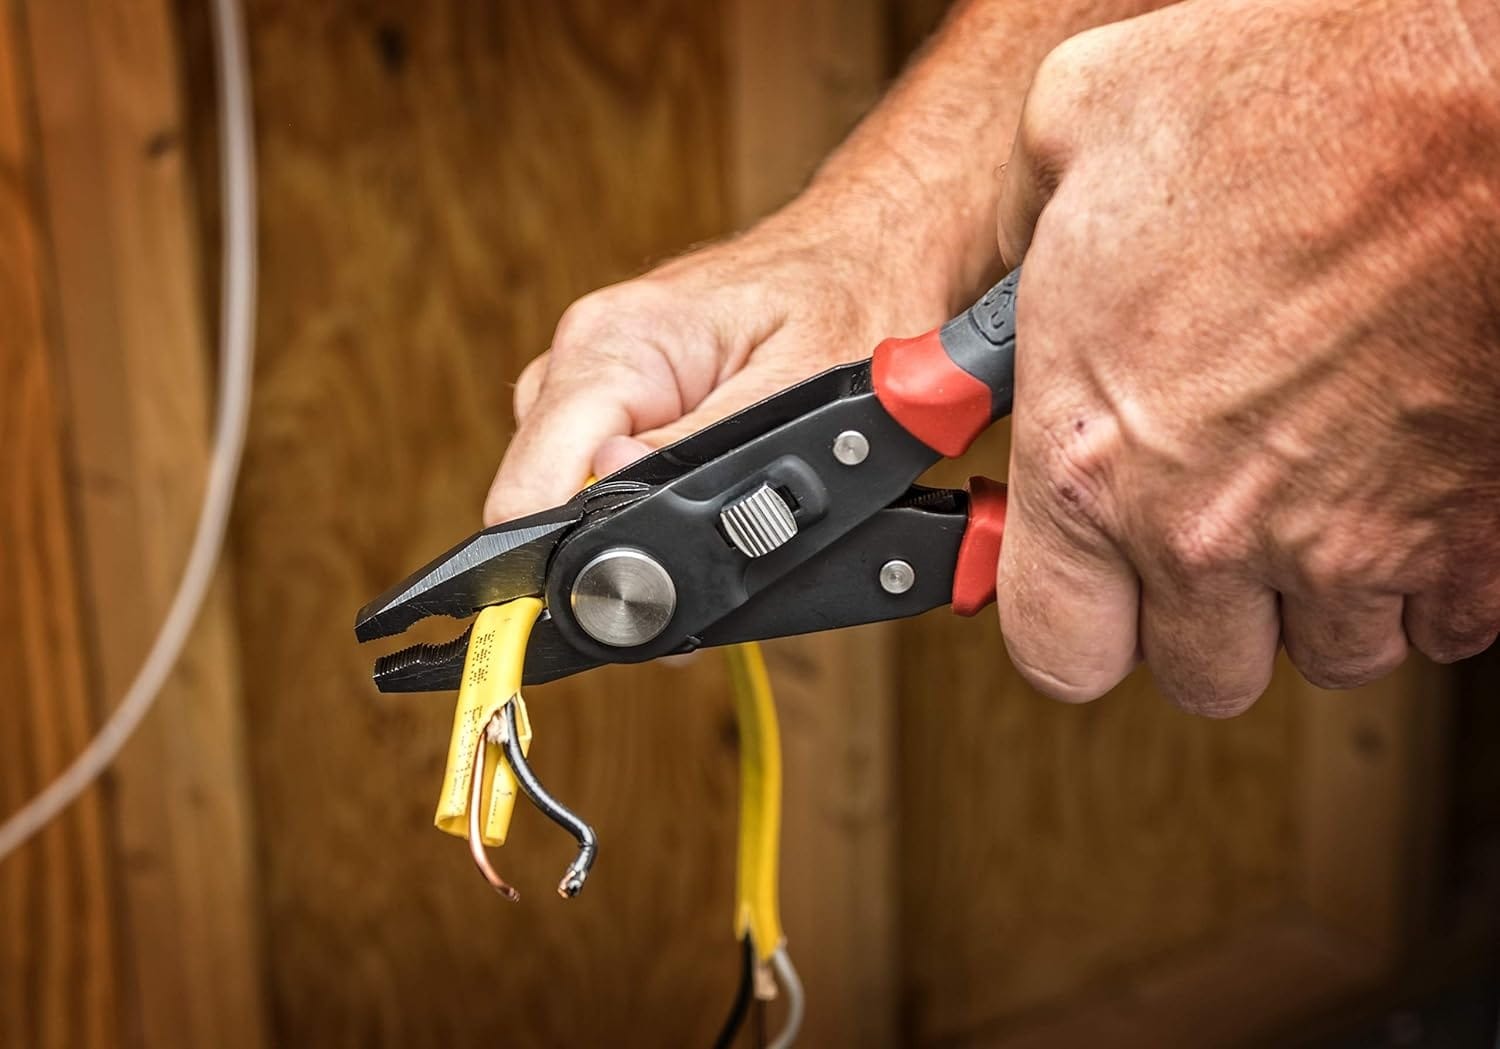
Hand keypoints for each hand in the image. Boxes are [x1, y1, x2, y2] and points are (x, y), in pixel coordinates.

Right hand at [484, 197, 952, 524]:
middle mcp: (587, 348)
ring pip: (563, 482)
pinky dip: (641, 490)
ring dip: (627, 516)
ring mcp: (595, 366)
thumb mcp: (799, 387)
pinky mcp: (615, 384)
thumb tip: (610, 485)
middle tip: (708, 553)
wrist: (865, 247)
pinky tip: (702, 479)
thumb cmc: (847, 296)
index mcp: (614, 342)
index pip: (533, 478)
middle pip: (539, 489)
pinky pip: (595, 459)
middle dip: (607, 543)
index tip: (630, 594)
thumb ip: (700, 446)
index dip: (567, 557)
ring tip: (722, 502)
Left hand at [994, 0, 1499, 713]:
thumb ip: (1030, 225)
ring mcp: (1346, 550)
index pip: (1056, 648)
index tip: (1090, 579)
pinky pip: (1438, 626)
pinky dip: (1421, 580)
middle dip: (1200, 609)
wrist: (1474, 100)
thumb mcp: (1083, 128)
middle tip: (1208, 523)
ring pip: (1324, 652)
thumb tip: (1021, 250)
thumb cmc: (1293, 100)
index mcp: (1090, 454)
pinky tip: (1398, 491)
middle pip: (1199, 668)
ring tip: (1311, 491)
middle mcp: (1206, 529)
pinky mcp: (1467, 544)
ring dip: (1311, 592)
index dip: (1074, 616)